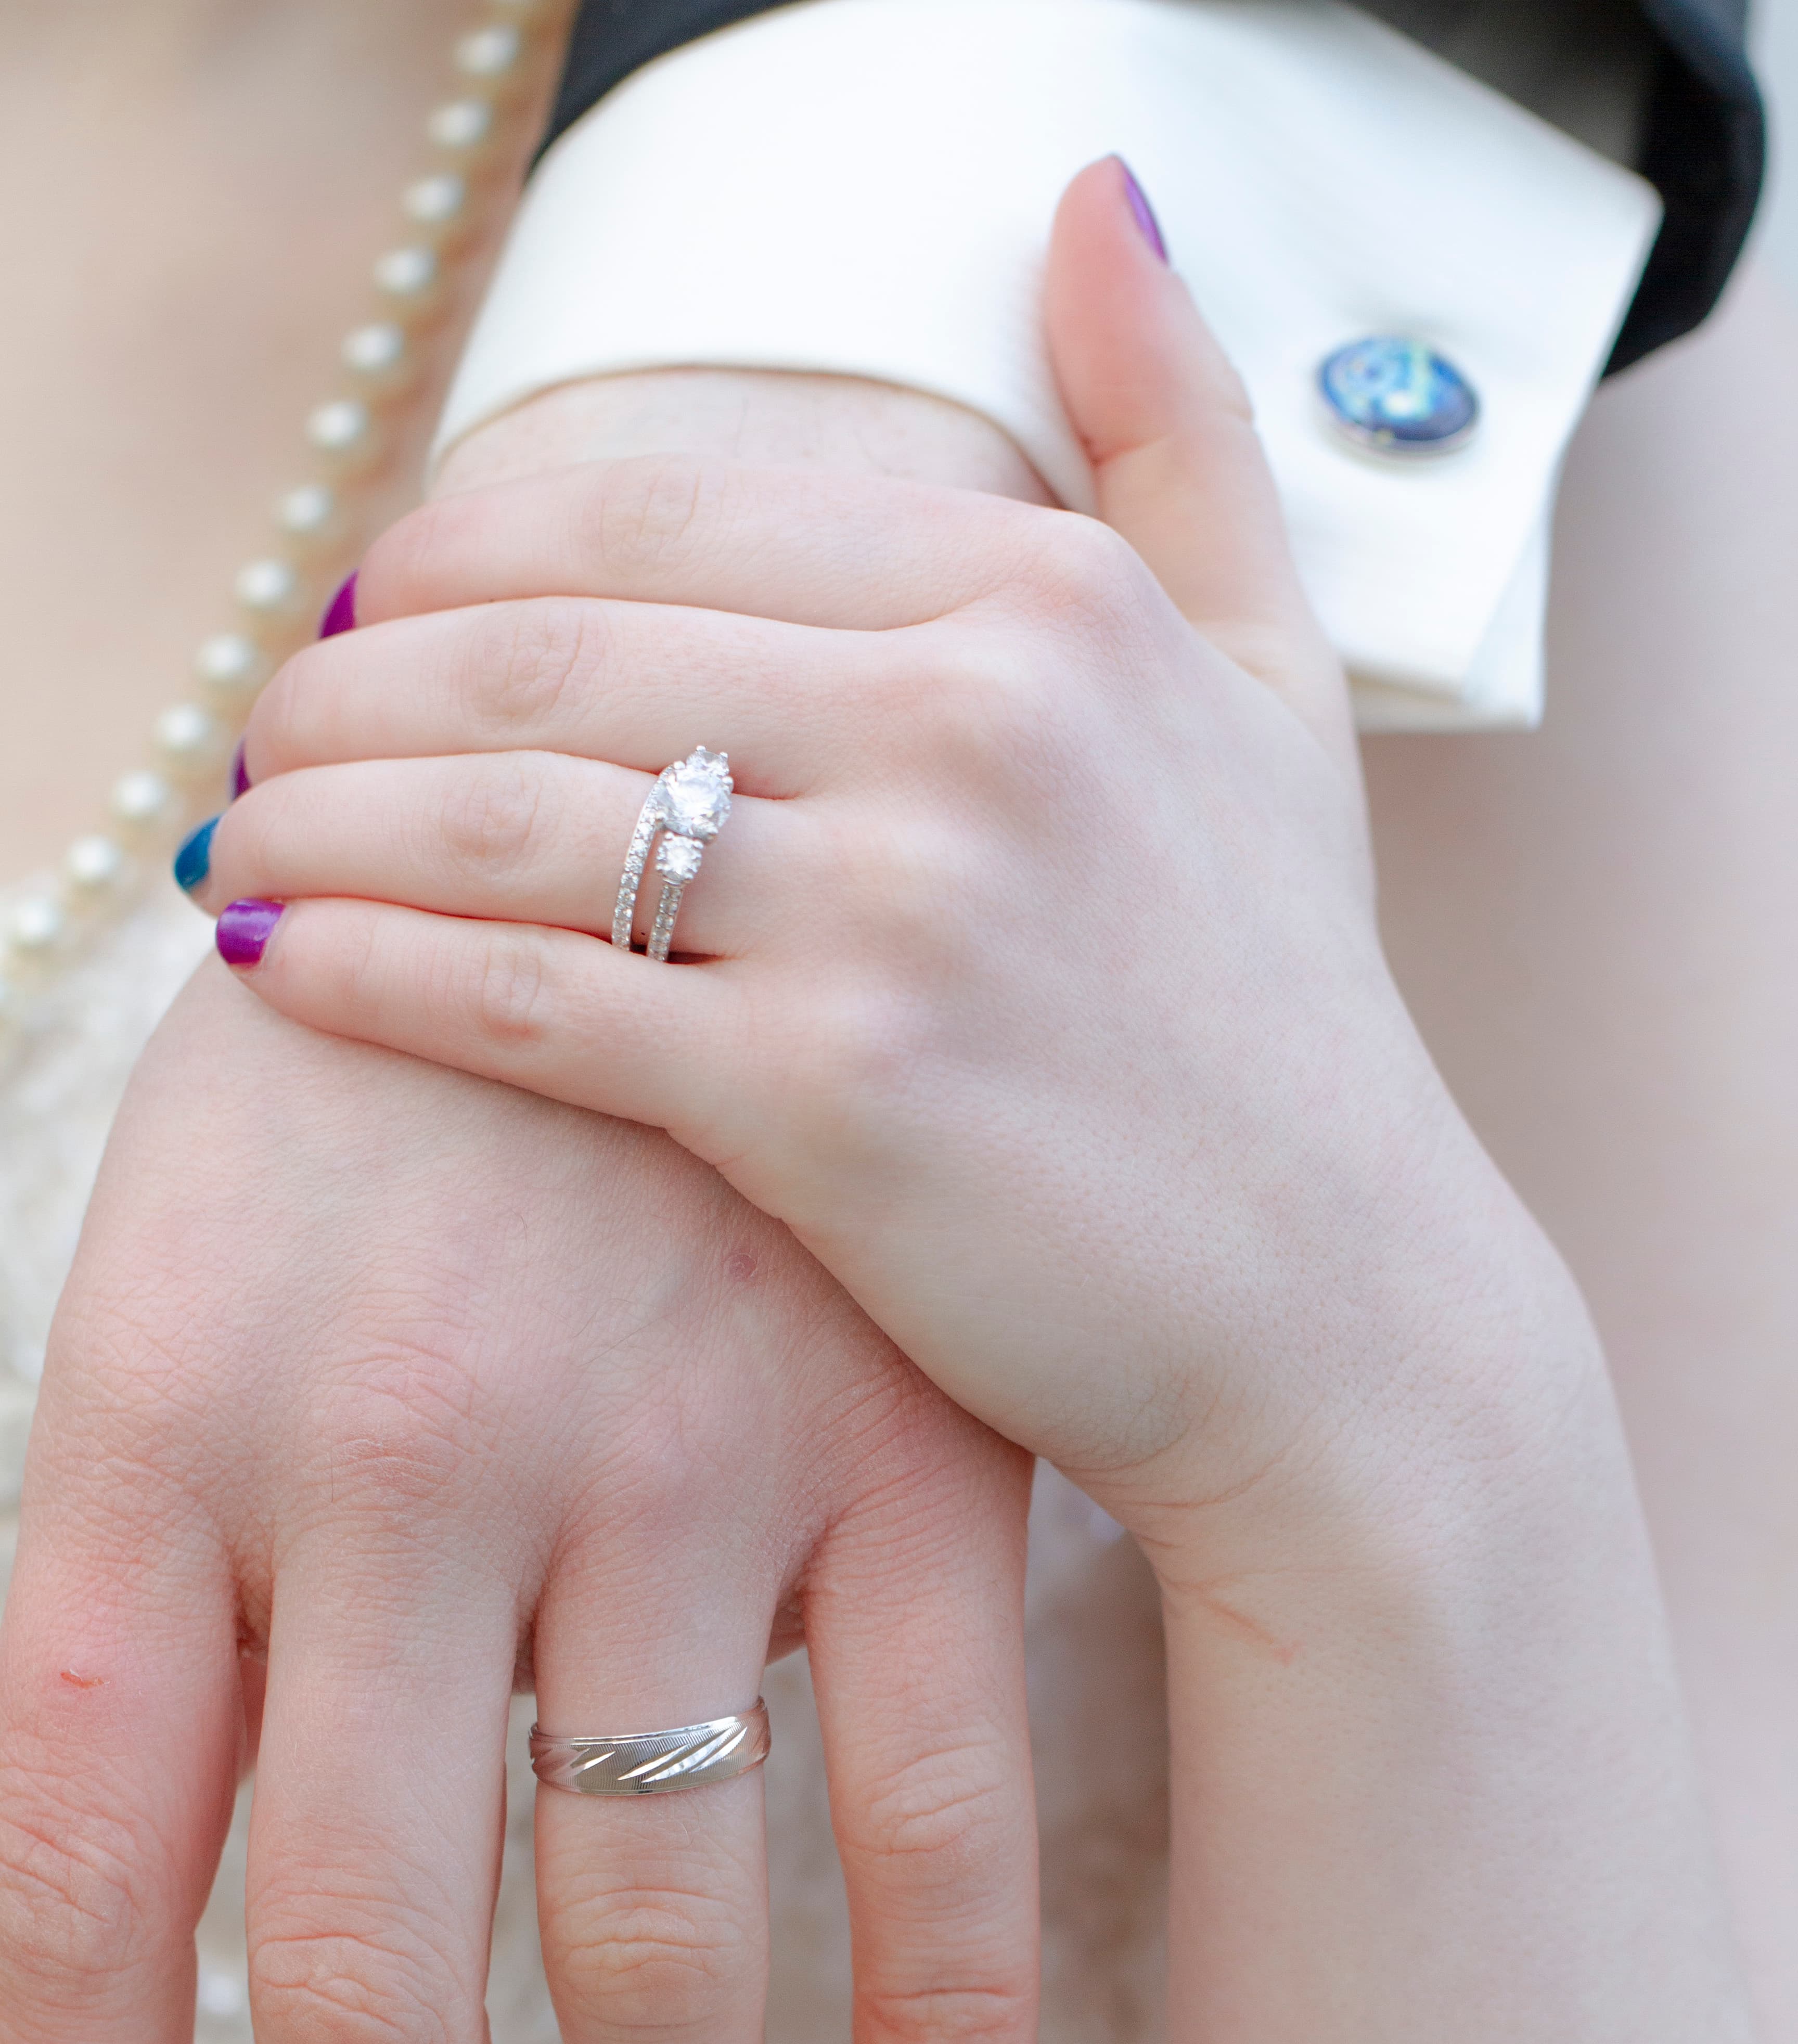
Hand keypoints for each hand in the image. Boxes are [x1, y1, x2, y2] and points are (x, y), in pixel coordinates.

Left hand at [1, 678, 1038, 2043]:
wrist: (659, 798)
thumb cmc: (384, 1079)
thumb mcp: (188, 1283)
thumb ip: (144, 1577)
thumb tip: (97, 1889)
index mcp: (172, 1408)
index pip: (72, 1848)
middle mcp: (405, 1455)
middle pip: (362, 1952)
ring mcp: (672, 1452)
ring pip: (655, 1918)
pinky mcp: (893, 1443)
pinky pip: (939, 1806)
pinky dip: (935, 2028)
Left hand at [195, 161, 1534, 1570]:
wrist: (1331, 1313)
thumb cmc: (1278, 1013)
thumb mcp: (1276, 687)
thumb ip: (1182, 436)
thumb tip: (1103, 197)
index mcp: (1044, 601)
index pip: (650, 512)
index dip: (459, 551)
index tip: (376, 609)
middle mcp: (971, 723)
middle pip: (544, 644)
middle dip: (351, 678)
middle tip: (268, 723)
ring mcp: (896, 912)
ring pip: (505, 813)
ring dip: (323, 814)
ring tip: (242, 834)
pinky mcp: (826, 1099)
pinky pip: (526, 997)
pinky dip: (374, 967)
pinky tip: (284, 962)